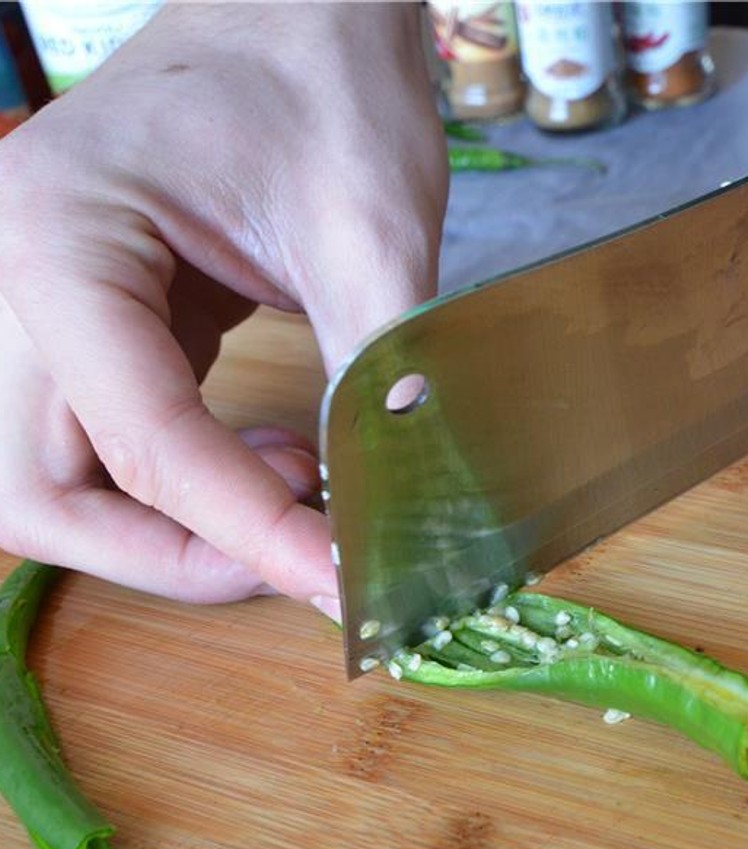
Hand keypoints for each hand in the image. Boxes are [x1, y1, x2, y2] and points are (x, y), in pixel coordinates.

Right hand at [0, 3, 447, 615]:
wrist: (298, 10)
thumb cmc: (324, 80)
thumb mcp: (367, 229)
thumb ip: (376, 371)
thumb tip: (399, 502)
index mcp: (61, 235)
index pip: (138, 436)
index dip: (246, 531)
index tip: (341, 582)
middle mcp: (9, 272)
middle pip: (37, 487)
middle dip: (169, 552)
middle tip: (296, 560)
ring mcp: (30, 295)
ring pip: (47, 481)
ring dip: (161, 528)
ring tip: (285, 497)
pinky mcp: (81, 315)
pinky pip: (93, 440)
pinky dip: (174, 482)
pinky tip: (268, 460)